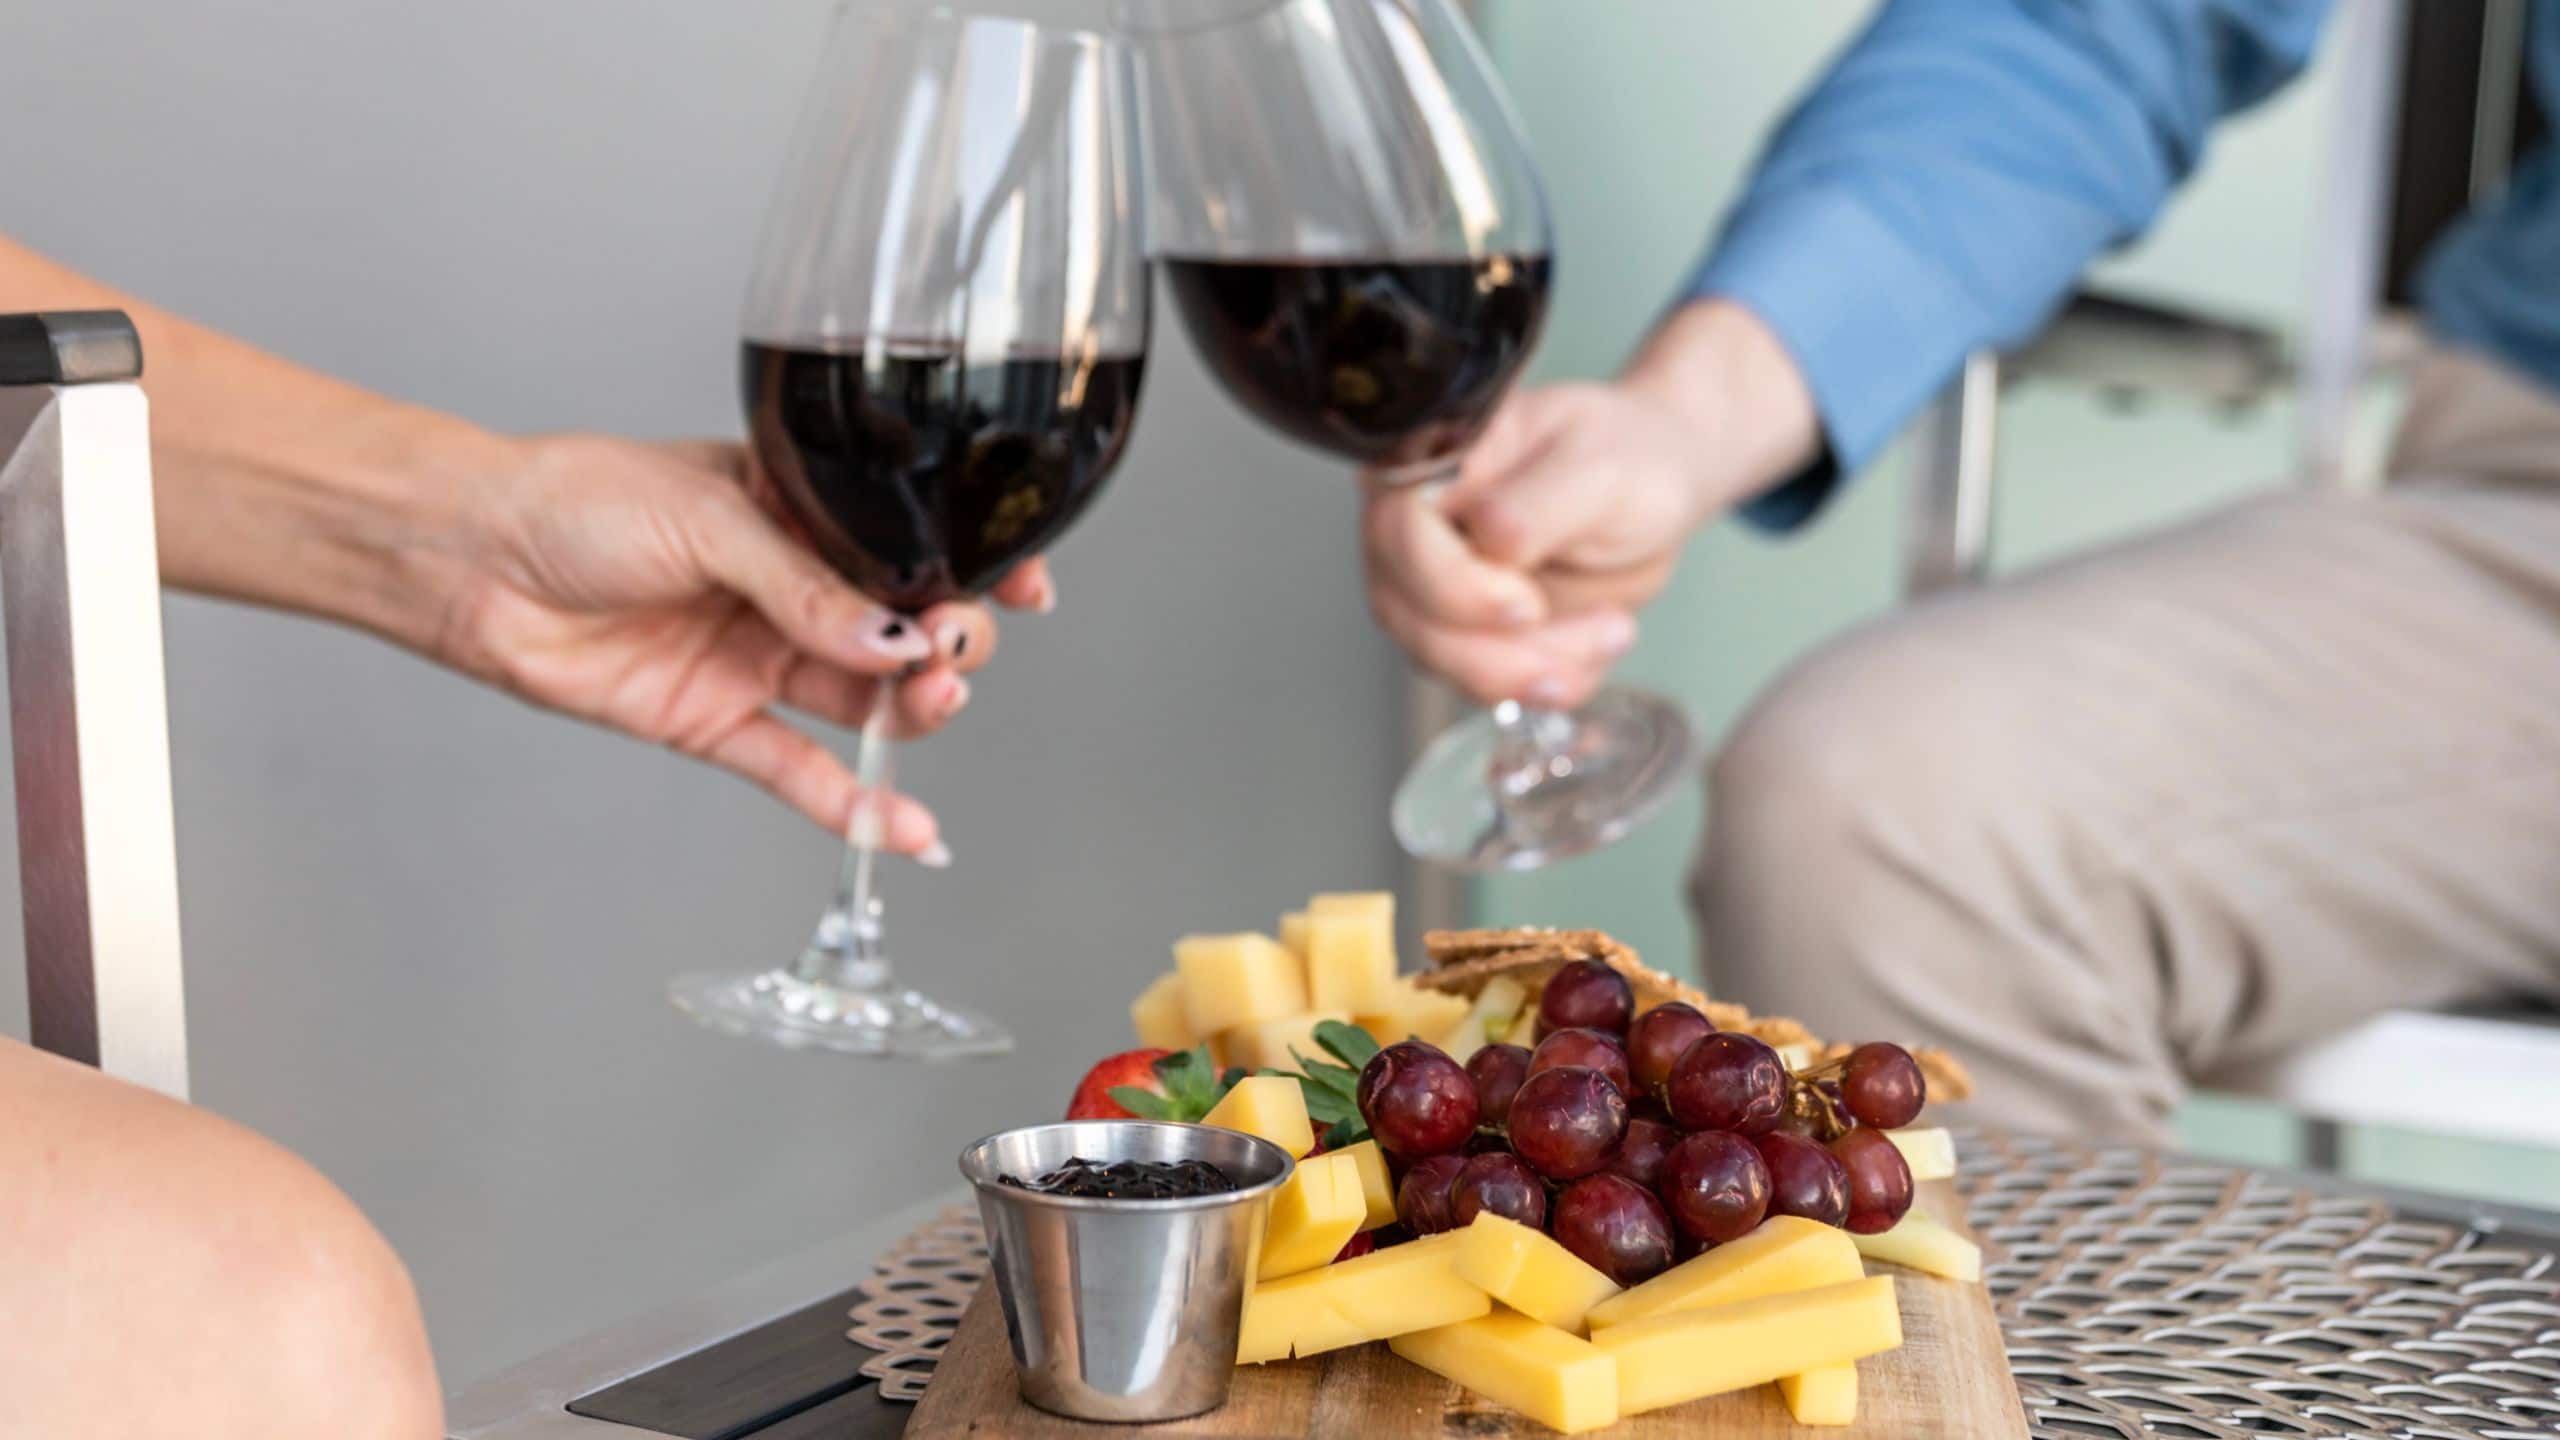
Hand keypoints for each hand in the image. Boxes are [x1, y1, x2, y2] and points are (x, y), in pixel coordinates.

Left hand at [424, 434, 1052, 856]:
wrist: (472, 559)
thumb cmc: (574, 501)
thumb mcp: (707, 515)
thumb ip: (804, 585)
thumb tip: (890, 638)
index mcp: (799, 513)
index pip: (910, 544)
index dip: (974, 567)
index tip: (1024, 587)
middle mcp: (789, 589)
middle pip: (902, 629)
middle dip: (944, 641)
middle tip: (944, 647)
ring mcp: (757, 658)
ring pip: (865, 698)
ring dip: (912, 712)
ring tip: (928, 704)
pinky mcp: (717, 723)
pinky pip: (802, 771)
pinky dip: (854, 804)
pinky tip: (906, 829)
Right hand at [1361, 299, 1816, 708]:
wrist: (1654, 496)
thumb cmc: (1625, 459)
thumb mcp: (1599, 470)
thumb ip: (1536, 504)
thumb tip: (1485, 536)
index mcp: (1432, 459)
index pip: (1398, 533)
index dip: (1454, 586)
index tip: (1528, 604)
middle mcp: (1413, 523)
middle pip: (1406, 612)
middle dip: (1502, 649)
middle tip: (1603, 627)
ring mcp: (1428, 582)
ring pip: (1439, 658)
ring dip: (1533, 668)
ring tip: (1614, 631)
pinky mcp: (1457, 629)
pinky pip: (1478, 680)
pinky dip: (1543, 680)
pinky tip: (1594, 645)